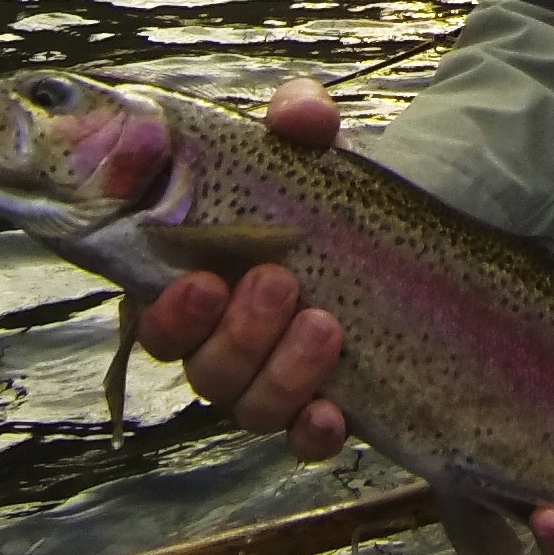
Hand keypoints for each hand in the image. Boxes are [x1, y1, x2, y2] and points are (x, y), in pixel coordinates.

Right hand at [129, 73, 349, 458]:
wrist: (399, 237)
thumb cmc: (326, 194)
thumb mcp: (314, 151)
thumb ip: (301, 119)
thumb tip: (298, 114)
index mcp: (197, 284)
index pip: (155, 320)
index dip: (170, 314)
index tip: (204, 281)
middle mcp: (223, 343)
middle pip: (202, 370)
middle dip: (236, 334)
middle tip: (277, 283)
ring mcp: (270, 382)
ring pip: (249, 406)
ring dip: (281, 372)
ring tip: (325, 322)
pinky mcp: (321, 409)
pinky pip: (303, 441)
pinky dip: (313, 433)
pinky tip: (334, 414)